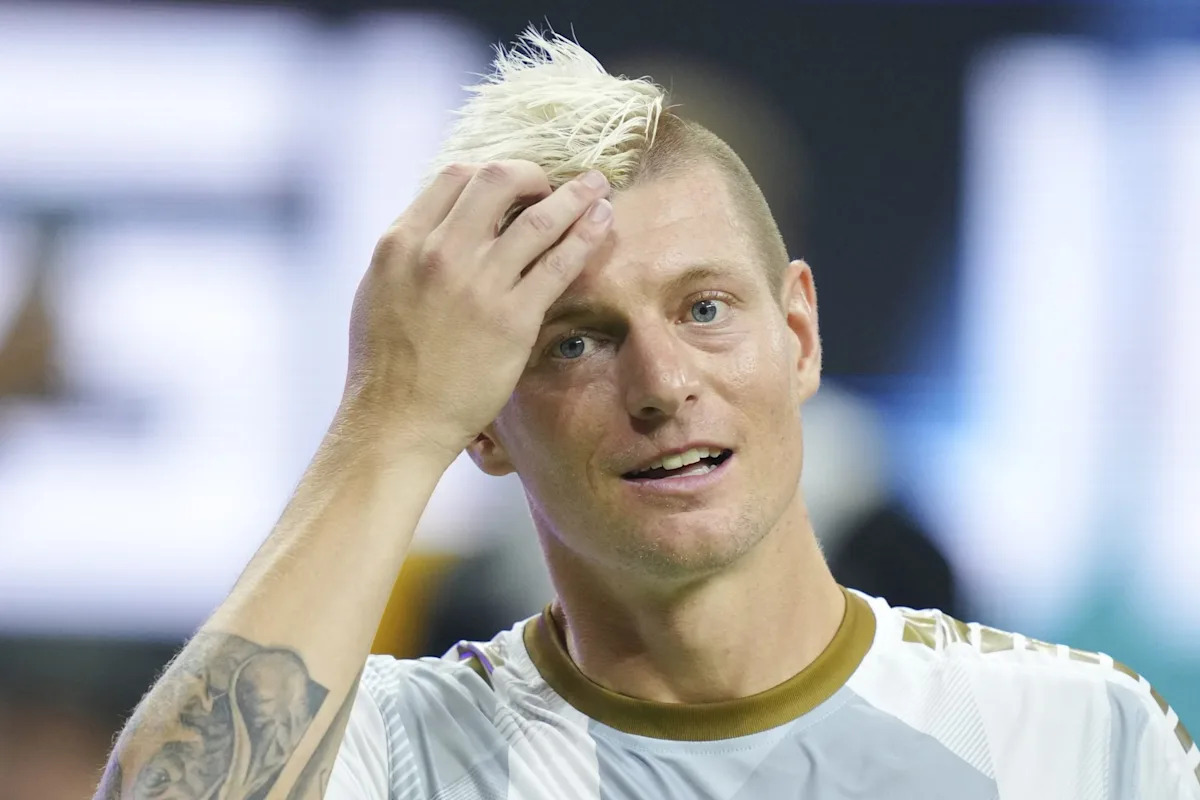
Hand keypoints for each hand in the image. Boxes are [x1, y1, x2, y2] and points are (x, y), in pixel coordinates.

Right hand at [341, 161, 612, 459]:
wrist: (397, 421)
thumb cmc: (385, 365)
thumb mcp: (378, 290)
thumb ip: (410, 253)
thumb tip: (440, 227)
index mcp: (401, 241)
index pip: (454, 177)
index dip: (489, 175)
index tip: (510, 187)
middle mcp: (439, 253)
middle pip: (497, 180)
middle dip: (532, 174)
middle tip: (550, 185)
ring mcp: (479, 284)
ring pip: (539, 218)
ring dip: (575, 195)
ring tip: (596, 186)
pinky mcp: (513, 319)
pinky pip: (559, 264)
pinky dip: (586, 236)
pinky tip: (602, 223)